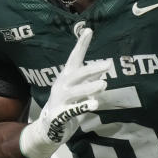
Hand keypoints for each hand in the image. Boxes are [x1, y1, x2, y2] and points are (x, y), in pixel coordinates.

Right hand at [18, 28, 107, 157]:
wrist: (49, 127)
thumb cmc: (66, 104)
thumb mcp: (78, 89)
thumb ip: (89, 79)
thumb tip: (104, 66)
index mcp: (66, 76)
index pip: (74, 57)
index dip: (81, 44)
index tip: (89, 30)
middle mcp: (62, 85)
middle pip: (77, 74)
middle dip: (92, 68)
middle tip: (108, 64)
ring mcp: (60, 99)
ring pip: (75, 91)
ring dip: (89, 87)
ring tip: (104, 84)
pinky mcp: (60, 114)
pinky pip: (73, 109)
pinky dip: (84, 106)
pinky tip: (95, 103)